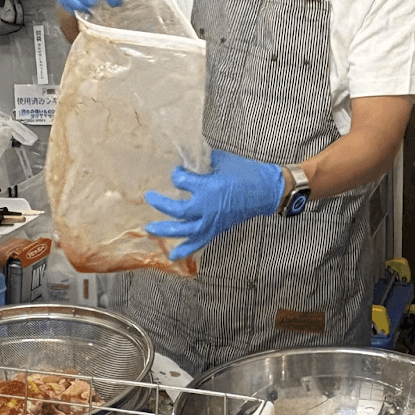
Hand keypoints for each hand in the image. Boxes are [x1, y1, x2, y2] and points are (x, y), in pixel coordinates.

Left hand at [144, 149, 284, 260]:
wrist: (265, 191)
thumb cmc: (246, 173)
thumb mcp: (222, 160)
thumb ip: (203, 160)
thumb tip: (189, 158)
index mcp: (208, 187)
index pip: (182, 181)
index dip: (176, 175)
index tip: (177, 172)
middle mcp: (207, 207)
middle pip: (177, 210)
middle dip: (161, 203)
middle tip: (149, 196)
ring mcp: (211, 221)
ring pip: (184, 230)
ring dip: (165, 230)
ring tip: (149, 229)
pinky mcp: (216, 229)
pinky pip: (198, 243)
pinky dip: (185, 250)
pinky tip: (172, 256)